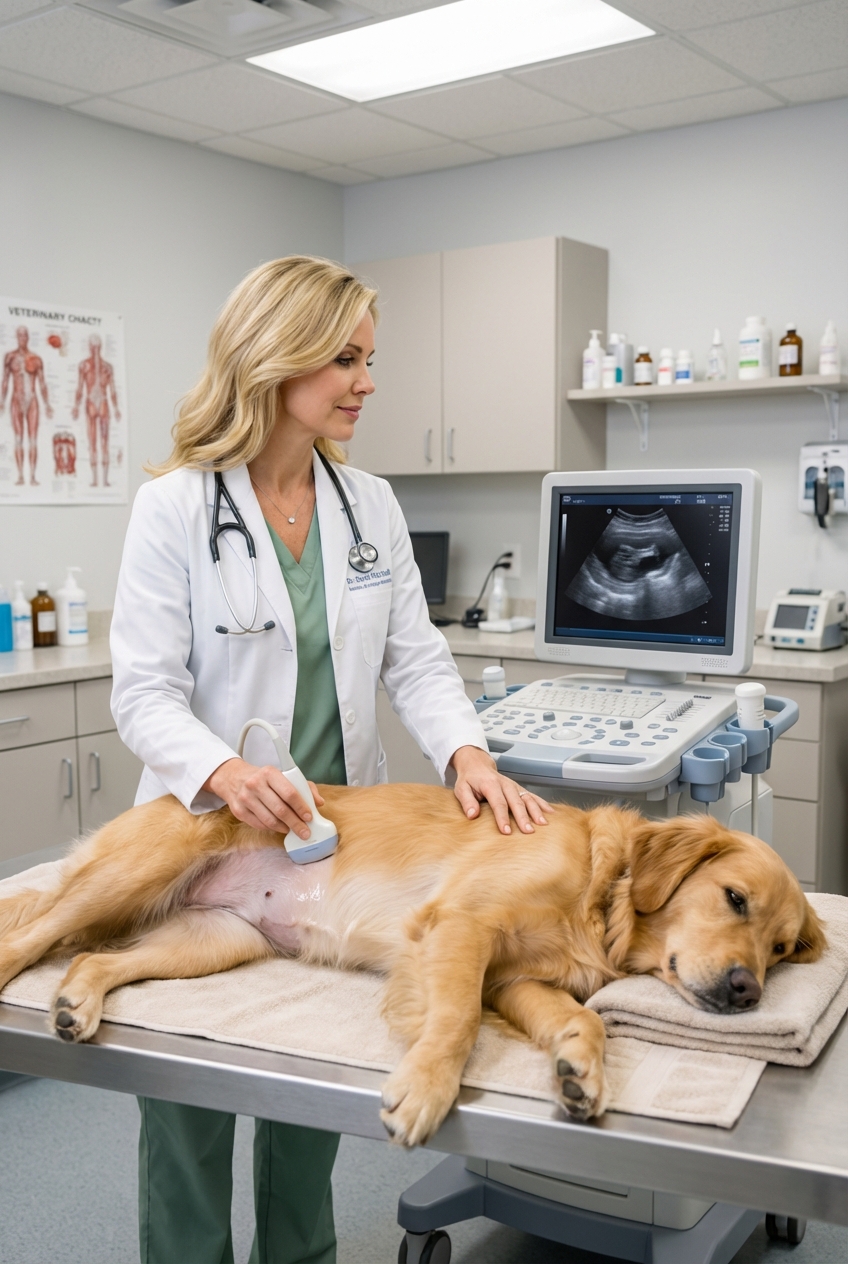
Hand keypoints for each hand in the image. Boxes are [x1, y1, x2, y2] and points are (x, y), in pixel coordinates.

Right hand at [203, 758, 324, 835]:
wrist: (234, 778)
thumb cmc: (264, 779)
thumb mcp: (283, 775)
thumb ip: (304, 787)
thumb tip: (319, 802)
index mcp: (269, 773)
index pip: (289, 793)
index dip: (301, 807)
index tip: (309, 817)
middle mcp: (255, 784)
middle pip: (280, 809)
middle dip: (296, 823)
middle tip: (305, 832)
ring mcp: (245, 798)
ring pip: (270, 820)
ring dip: (284, 828)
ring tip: (293, 830)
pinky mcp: (238, 811)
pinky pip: (259, 825)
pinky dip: (272, 828)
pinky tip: (279, 827)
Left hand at [449, 745, 550, 834]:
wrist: (477, 764)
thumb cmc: (469, 779)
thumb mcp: (461, 788)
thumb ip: (466, 801)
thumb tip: (472, 815)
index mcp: (490, 784)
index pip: (498, 802)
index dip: (503, 817)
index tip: (506, 831)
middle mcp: (505, 784)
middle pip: (516, 801)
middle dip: (523, 817)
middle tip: (528, 831)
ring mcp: (514, 786)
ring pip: (528, 798)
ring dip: (536, 811)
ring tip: (543, 824)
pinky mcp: (519, 789)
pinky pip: (533, 796)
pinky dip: (543, 804)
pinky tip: (551, 814)